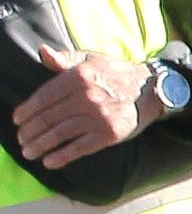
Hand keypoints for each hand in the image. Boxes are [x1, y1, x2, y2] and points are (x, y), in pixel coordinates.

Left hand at [11, 50, 154, 168]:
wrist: (152, 89)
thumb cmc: (116, 73)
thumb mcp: (91, 59)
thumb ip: (64, 58)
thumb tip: (43, 51)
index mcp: (78, 77)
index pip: (44, 97)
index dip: (27, 111)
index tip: (17, 120)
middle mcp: (87, 96)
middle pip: (49, 118)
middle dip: (30, 131)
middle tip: (21, 139)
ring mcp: (98, 116)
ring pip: (60, 133)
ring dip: (40, 145)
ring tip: (29, 152)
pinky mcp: (109, 133)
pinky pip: (80, 147)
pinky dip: (62, 156)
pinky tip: (49, 162)